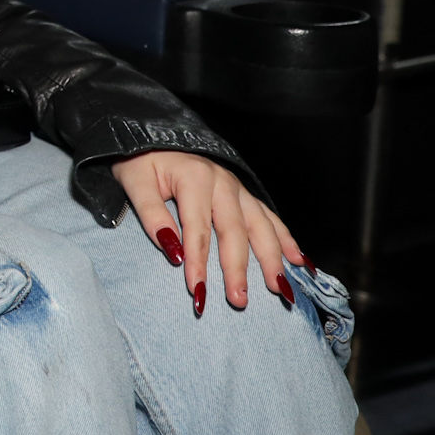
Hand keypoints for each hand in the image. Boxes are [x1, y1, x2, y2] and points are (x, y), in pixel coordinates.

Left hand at [113, 150, 308, 314]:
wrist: (151, 134)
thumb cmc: (141, 162)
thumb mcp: (134, 183)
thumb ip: (151, 214)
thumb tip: (172, 250)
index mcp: (194, 178)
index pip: (198, 228)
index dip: (198, 262)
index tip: (198, 291)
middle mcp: (222, 182)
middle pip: (234, 231)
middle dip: (238, 269)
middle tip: (239, 300)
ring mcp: (237, 187)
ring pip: (260, 226)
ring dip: (272, 258)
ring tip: (280, 288)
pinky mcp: (243, 194)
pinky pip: (269, 217)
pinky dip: (286, 239)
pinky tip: (299, 261)